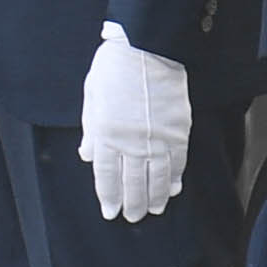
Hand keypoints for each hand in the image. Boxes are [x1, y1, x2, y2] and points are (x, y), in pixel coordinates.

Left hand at [78, 23, 186, 222]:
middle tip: (133, 217)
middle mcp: (132, 142)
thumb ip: (90, 129)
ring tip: (153, 210)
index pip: (106, 175)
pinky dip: (174, 178)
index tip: (111, 211)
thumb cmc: (114, 69)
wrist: (147, 49)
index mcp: (106, 134)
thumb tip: (88, 155)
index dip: (109, 196)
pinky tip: (173, 189)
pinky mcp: (178, 132)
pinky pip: (177, 162)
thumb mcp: (92, 97)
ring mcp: (157, 139)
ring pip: (157, 178)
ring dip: (155, 197)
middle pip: (132, 183)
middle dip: (132, 203)